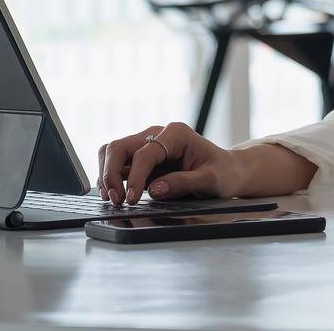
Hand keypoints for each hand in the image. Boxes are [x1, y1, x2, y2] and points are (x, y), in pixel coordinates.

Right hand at [97, 121, 243, 203]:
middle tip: (116, 200)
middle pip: (119, 147)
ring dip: (106, 174)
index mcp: (176, 133)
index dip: (135, 177)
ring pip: (112, 152)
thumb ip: (183, 183)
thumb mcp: (210, 180)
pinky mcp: (142, 158)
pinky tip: (115, 195)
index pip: (145, 153)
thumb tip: (154, 190)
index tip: (132, 199)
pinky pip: (117, 163)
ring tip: (112, 199)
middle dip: (110, 174)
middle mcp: (157, 134)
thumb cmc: (223, 173)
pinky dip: (110, 177)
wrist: (228, 171)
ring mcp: (147, 145)